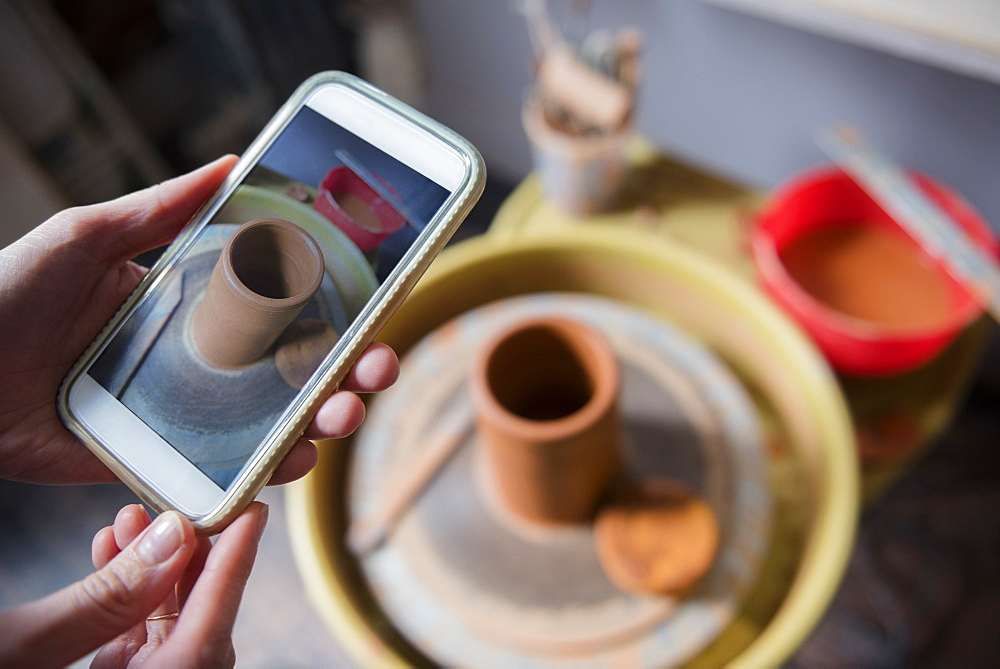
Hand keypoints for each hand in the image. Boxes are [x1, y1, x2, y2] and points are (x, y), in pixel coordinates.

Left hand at [0, 156, 398, 484]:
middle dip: (348, 374)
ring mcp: (181, 416)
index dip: (335, 313)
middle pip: (292, 372)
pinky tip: (295, 461)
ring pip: (271, 425)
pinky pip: (220, 472)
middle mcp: (198, 363)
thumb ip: (161, 208)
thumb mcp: (85, 237)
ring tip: (342, 414)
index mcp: (191, 308)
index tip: (377, 310)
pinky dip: (266, 474)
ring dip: (322, 421)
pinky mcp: (153, 462)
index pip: (280, 310)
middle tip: (377, 370)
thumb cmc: (4, 294)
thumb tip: (233, 162)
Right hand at [0, 503, 266, 667]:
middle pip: (195, 634)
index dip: (234, 572)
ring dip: (153, 575)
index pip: (208, 639)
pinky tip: (108, 551)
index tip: (255, 515)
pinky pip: (132, 646)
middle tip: (177, 507)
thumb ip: (104, 600)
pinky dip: (126, 599)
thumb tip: (173, 536)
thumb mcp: (17, 650)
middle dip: (189, 564)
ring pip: (163, 636)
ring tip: (127, 519)